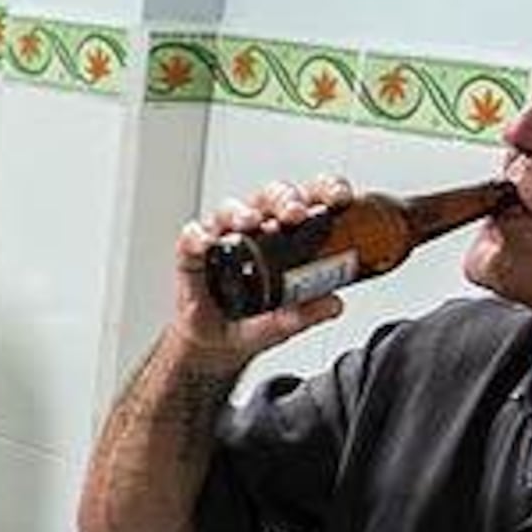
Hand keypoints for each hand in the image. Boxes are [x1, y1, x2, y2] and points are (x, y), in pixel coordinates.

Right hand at [171, 174, 353, 362]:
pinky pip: (192, 235)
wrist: (212, 341)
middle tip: (295, 214)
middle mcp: (257, 228)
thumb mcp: (282, 323)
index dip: (325, 191)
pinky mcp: (192, 252)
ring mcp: (224, 237)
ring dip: (242, 211)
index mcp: (288, 235)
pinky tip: (207, 242)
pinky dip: (199, 235)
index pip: (310, 200)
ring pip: (232, 209)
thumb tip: (333, 304)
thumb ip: (304, 314)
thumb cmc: (249, 319)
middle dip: (285, 199)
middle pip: (272, 197)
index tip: (339, 200)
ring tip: (250, 222)